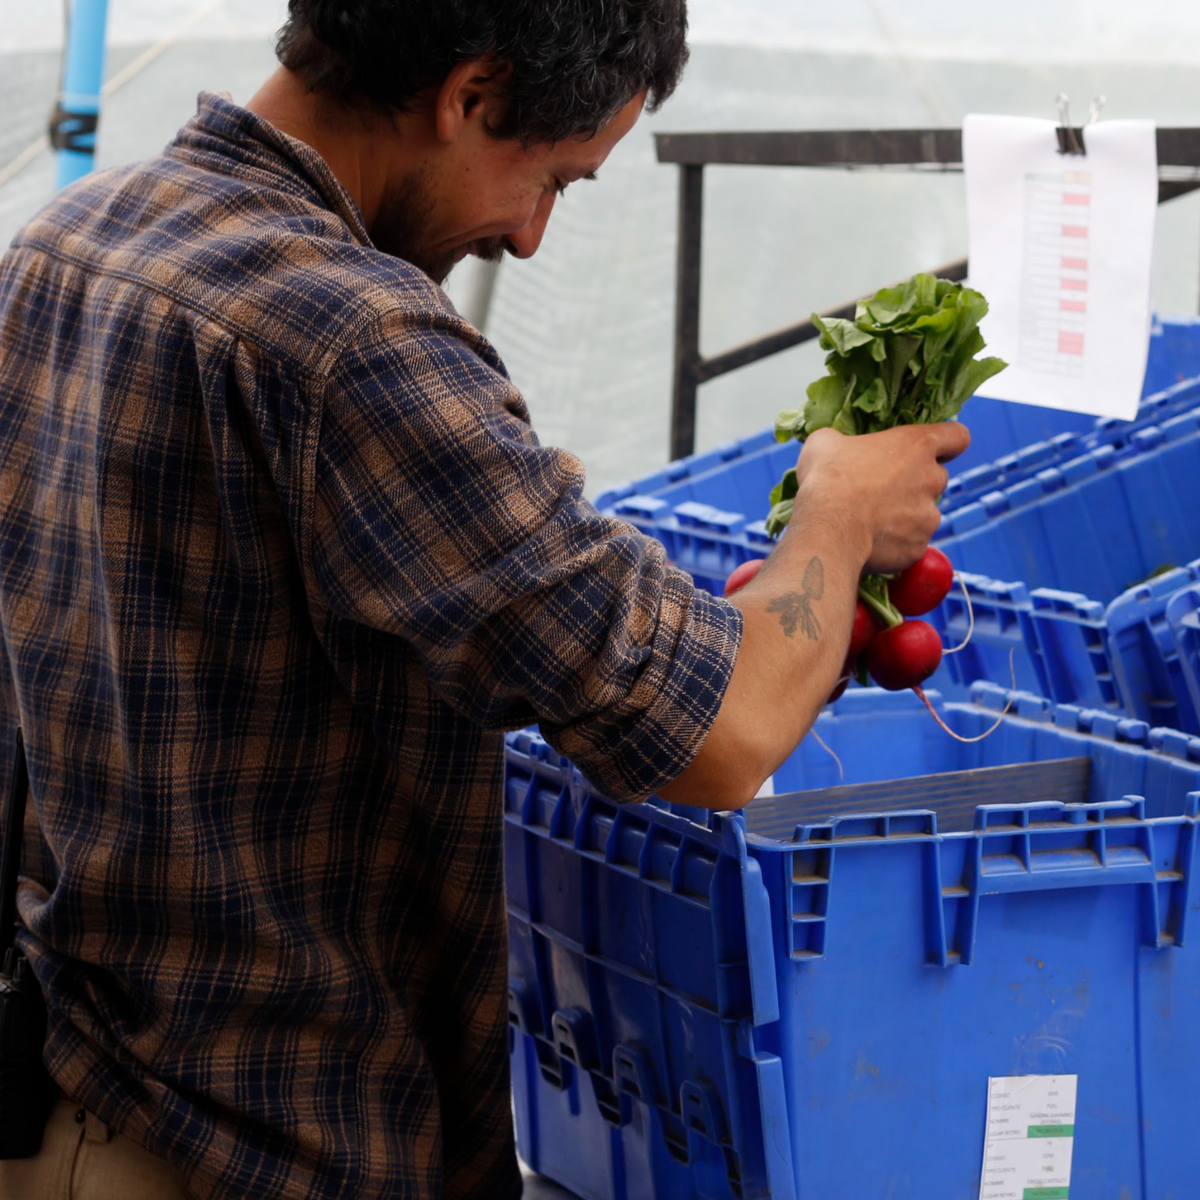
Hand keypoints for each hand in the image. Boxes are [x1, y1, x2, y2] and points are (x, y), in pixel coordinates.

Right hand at [793, 423, 969, 574]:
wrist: (827, 530)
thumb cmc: (827, 479)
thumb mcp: (825, 443)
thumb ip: (843, 441)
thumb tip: (836, 447)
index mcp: (917, 445)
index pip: (957, 437)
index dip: (947, 443)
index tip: (932, 451)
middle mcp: (932, 479)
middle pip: (936, 478)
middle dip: (915, 483)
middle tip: (881, 490)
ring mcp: (928, 517)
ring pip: (924, 514)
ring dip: (905, 516)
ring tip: (870, 521)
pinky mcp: (918, 547)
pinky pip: (911, 543)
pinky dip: (895, 543)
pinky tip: (869, 542)